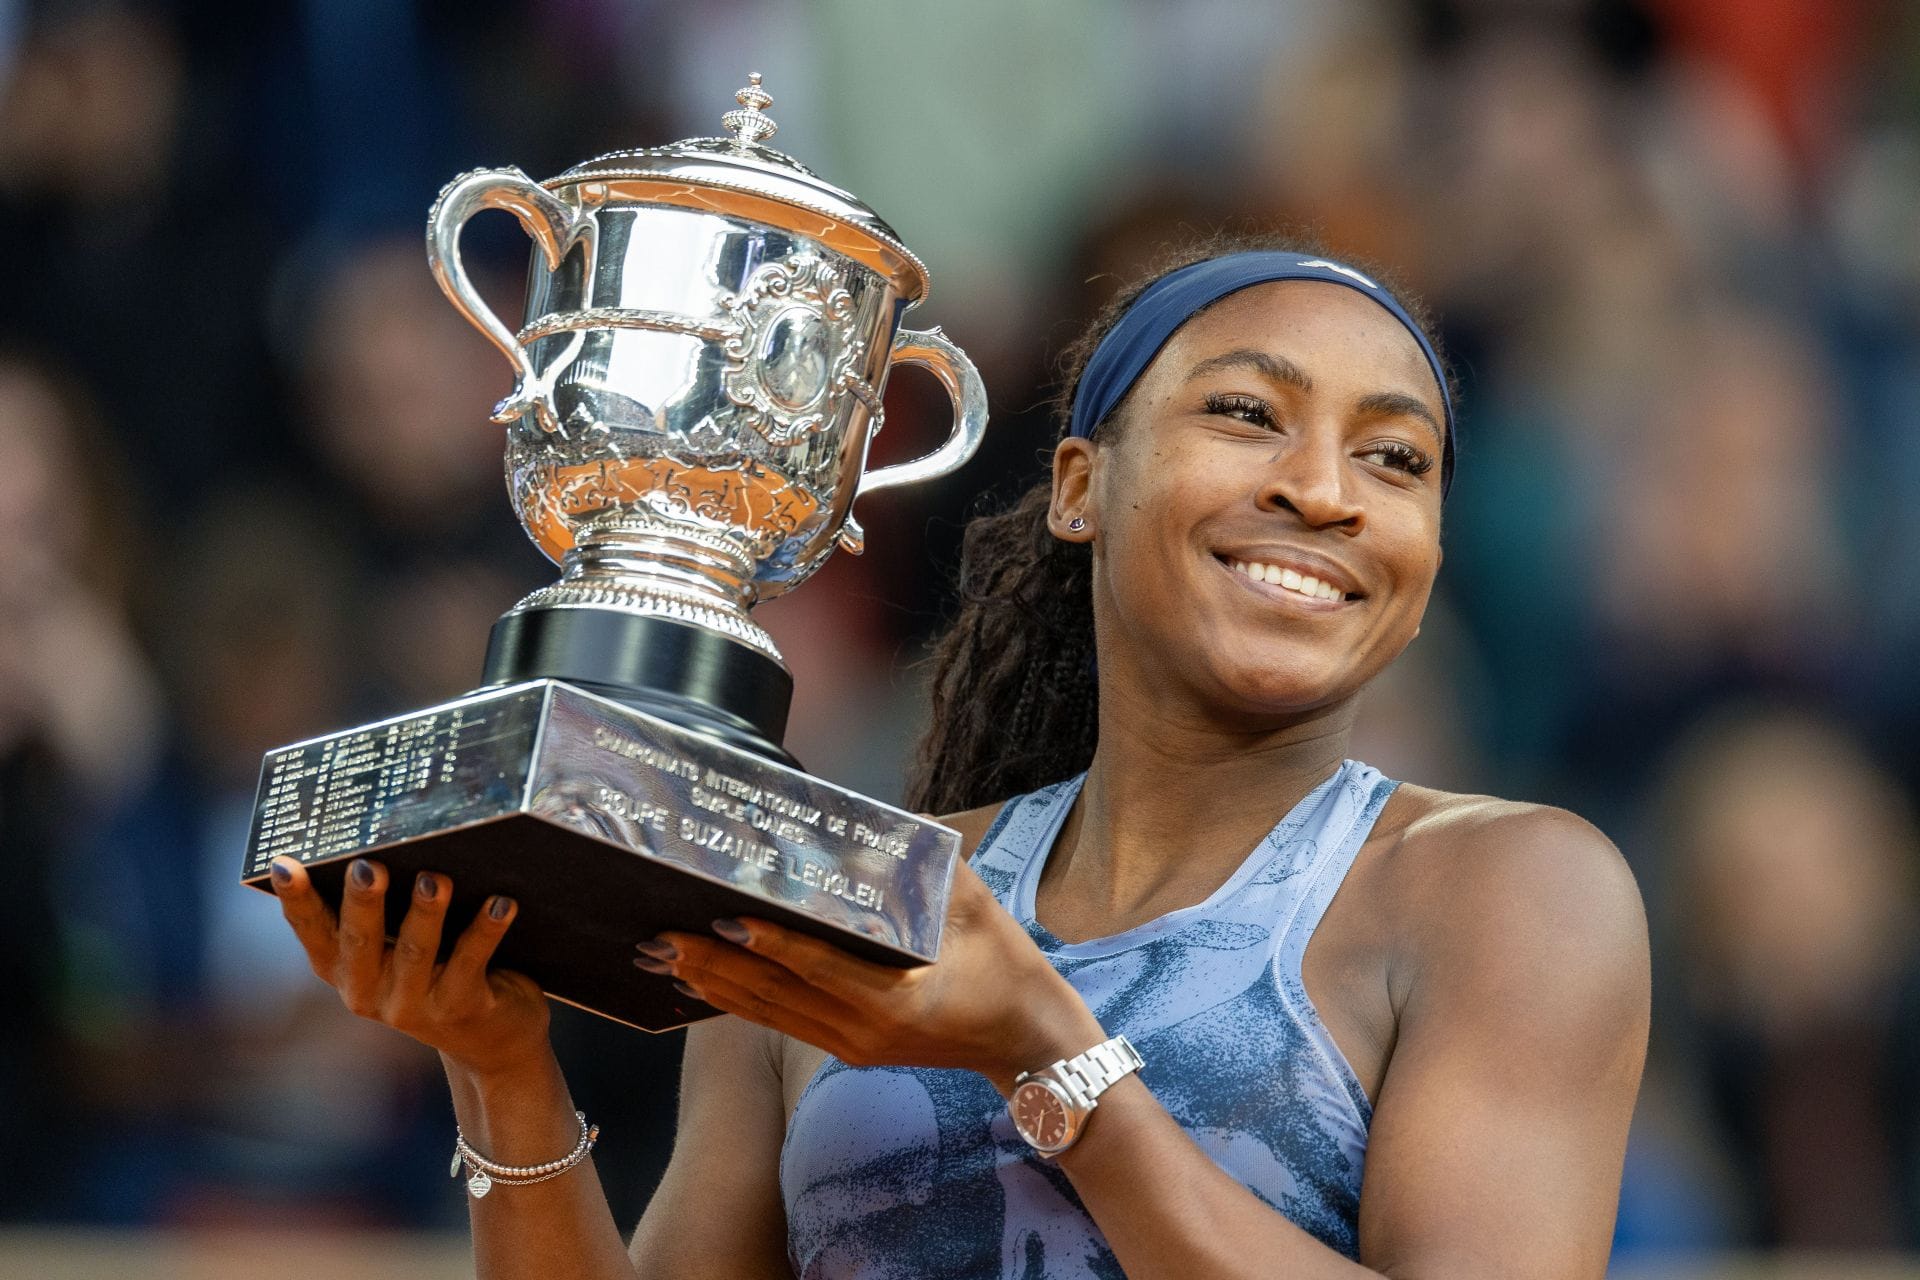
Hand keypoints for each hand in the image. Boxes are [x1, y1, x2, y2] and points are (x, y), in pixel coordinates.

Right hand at [269, 855, 551, 1079]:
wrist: (490, 1041)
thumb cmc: (437, 969)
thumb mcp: (398, 947)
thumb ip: (384, 908)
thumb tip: (393, 836)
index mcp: (342, 968)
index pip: (313, 930)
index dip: (296, 899)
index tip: (284, 864)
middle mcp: (368, 991)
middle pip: (361, 942)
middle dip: (363, 903)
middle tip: (368, 866)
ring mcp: (413, 1006)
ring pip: (416, 953)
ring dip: (426, 914)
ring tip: (435, 879)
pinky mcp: (461, 1009)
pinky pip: (470, 964)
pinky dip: (485, 930)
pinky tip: (501, 903)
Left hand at [644, 861, 1105, 1092]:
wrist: (1026, 1040)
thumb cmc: (1004, 966)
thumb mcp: (972, 905)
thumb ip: (921, 865)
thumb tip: (869, 821)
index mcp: (897, 998)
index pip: (818, 966)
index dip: (770, 943)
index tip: (725, 919)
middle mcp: (865, 1029)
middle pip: (776, 995)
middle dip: (714, 964)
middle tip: (663, 934)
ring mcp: (853, 1045)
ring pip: (770, 1013)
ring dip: (716, 985)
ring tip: (666, 957)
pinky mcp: (849, 1049)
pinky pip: (784, 1022)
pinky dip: (742, 1001)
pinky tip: (708, 982)